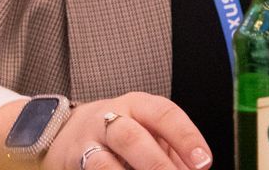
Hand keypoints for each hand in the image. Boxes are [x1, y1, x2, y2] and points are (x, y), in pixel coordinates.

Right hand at [44, 94, 210, 169]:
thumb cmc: (118, 135)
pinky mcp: (72, 162)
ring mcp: (87, 144)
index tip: (204, 162)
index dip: (186, 137)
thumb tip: (195, 169)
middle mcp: (109, 119)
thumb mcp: (146, 131)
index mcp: (136, 105)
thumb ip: (170, 150)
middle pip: (131, 137)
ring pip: (104, 163)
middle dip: (156, 164)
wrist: (64, 134)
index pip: (164, 113)